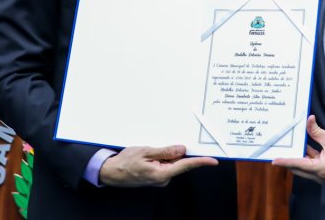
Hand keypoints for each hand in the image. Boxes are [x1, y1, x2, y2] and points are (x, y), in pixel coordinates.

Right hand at [99, 145, 217, 186]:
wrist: (112, 173)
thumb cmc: (126, 162)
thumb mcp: (145, 152)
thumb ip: (165, 151)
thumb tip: (182, 149)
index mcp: (162, 174)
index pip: (185, 166)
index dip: (201, 162)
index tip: (213, 161)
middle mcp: (163, 179)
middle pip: (179, 163)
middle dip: (176, 153)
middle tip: (162, 146)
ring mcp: (160, 179)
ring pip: (171, 163)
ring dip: (166, 155)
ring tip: (149, 151)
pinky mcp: (157, 177)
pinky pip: (165, 165)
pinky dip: (162, 158)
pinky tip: (150, 155)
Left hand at [272, 115, 324, 182]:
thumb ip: (316, 131)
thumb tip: (308, 120)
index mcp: (320, 168)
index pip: (298, 164)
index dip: (285, 162)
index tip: (274, 161)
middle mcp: (320, 176)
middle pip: (299, 169)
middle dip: (289, 161)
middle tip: (279, 152)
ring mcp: (324, 176)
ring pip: (306, 168)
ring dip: (299, 158)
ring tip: (290, 148)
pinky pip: (313, 167)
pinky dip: (308, 158)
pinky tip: (305, 147)